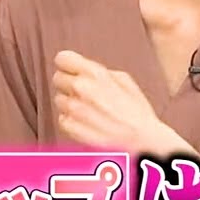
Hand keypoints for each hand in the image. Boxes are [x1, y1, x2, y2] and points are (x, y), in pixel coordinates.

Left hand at [51, 50, 187, 155]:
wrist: (142, 140)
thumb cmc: (137, 112)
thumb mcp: (124, 80)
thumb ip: (100, 72)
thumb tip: (86, 70)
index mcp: (95, 73)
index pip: (62, 58)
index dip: (68, 64)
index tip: (71, 69)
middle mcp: (81, 88)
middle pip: (58, 78)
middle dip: (69, 84)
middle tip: (84, 93)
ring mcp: (74, 109)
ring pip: (59, 99)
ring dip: (71, 103)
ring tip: (89, 110)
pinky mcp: (71, 128)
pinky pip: (62, 119)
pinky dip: (71, 121)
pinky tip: (87, 122)